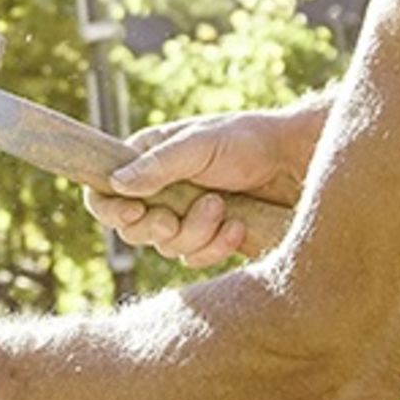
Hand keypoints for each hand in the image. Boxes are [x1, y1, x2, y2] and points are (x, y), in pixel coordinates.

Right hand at [84, 108, 318, 267]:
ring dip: (195, 232)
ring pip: (165, 247)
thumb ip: (158, 166)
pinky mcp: (207, 238)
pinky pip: (194, 258)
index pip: (104, 192)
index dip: (110, 209)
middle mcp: (159, 189)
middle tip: (172, 219)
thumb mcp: (199, 145)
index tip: (134, 211)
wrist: (294, 163)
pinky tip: (237, 225)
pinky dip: (216, 245)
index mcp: (147, 158)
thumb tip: (117, 184)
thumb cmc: (245, 141)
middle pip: (131, 228)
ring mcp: (183, 216)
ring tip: (222, 206)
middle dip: (156, 227)